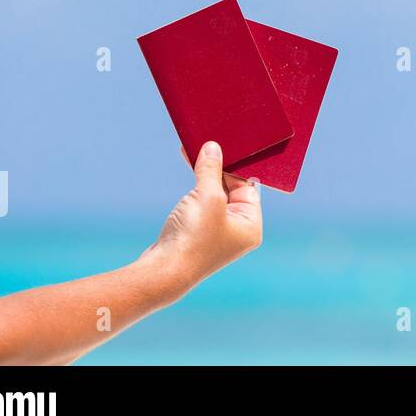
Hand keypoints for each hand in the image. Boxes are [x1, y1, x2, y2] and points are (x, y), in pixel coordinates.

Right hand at [142, 142, 263, 291]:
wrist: (163, 270)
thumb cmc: (193, 238)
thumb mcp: (207, 196)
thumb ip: (211, 170)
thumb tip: (213, 148)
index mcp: (251, 225)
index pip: (249, 186)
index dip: (235, 166)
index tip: (224, 147)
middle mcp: (238, 230)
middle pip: (231, 189)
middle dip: (218, 168)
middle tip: (206, 145)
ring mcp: (217, 232)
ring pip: (214, 194)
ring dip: (204, 175)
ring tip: (193, 152)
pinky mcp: (198, 232)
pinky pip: (200, 202)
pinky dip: (195, 186)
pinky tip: (188, 168)